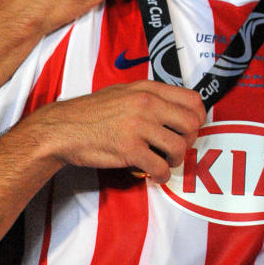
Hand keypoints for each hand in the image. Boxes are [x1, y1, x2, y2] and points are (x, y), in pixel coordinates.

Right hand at [36, 81, 204, 182]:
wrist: (65, 128)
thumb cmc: (94, 111)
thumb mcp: (126, 91)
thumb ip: (152, 97)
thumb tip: (176, 110)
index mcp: (149, 89)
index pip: (193, 100)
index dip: (198, 117)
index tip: (191, 128)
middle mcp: (148, 105)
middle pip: (191, 124)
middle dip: (190, 140)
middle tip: (178, 147)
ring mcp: (139, 127)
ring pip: (179, 147)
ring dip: (176, 160)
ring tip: (166, 162)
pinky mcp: (129, 150)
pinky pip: (159, 167)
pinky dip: (162, 175)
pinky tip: (156, 175)